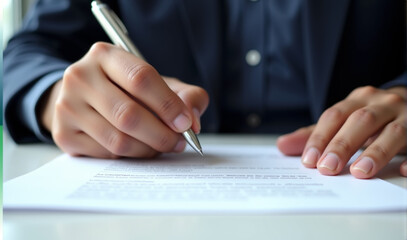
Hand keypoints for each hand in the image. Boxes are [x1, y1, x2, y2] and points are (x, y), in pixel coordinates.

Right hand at [40, 42, 208, 157]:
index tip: (186, 123)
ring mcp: (67, 106)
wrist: (82, 97)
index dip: (168, 104)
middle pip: (128, 114)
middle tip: (179, 142)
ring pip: (118, 140)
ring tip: (162, 146)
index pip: (141, 78)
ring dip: (148, 149)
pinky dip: (130, 156)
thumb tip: (193, 121)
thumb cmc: (126, 89)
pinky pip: (107, 154)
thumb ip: (185, 95)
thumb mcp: (157, 83)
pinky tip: (139, 148)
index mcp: (105, 55)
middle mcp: (80, 77)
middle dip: (162, 134)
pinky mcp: (63, 134)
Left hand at [277, 86, 406, 177]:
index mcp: (358, 100)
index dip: (320, 137)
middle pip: (360, 121)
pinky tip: (403, 171)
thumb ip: (315, 134)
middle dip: (342, 145)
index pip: (334, 116)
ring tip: (359, 172)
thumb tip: (282, 145)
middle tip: (327, 168)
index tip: (309, 161)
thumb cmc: (372, 115)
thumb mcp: (344, 120)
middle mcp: (383, 103)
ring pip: (393, 131)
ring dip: (375, 152)